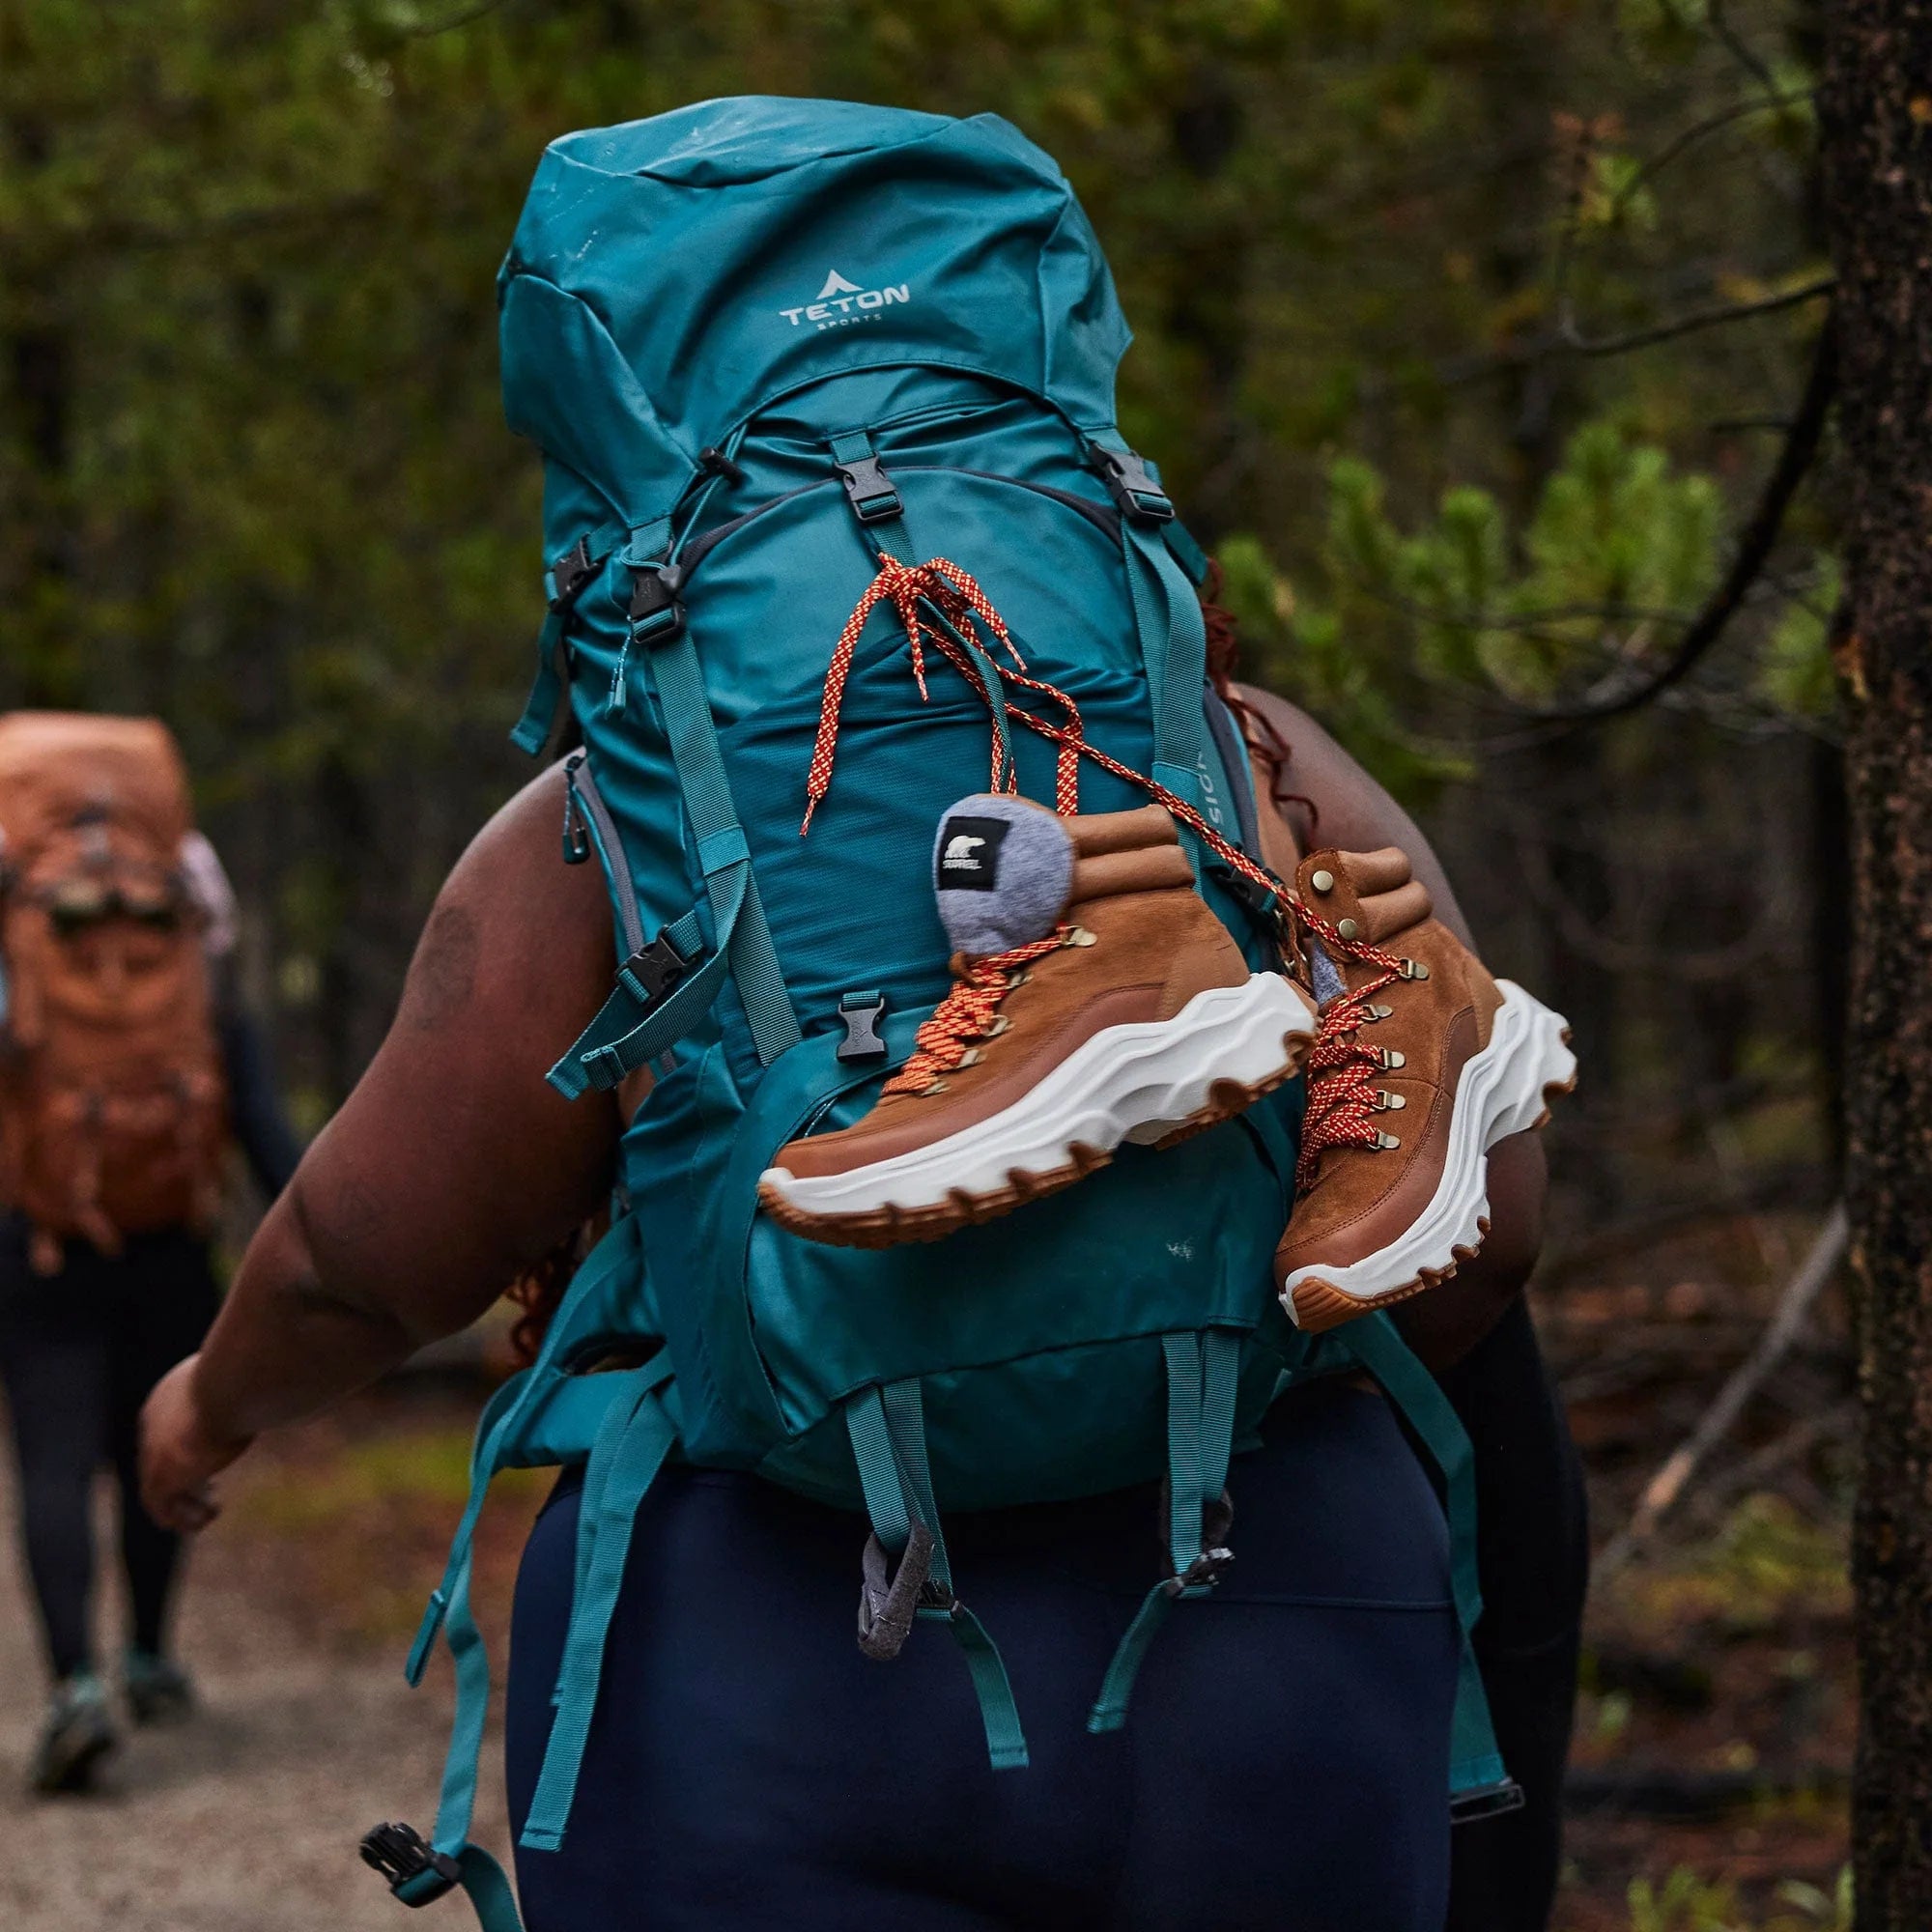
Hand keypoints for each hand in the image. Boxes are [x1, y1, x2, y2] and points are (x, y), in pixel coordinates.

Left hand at [140, 1355, 253, 1533]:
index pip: (166, 1428)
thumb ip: (252, 1386)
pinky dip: (183, 1516)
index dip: (188, 1447)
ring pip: (158, 1486)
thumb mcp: (246, 1378)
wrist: (229, 1387)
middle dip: (186, 1475)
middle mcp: (152, 1422)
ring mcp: (151, 1451)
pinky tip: (209, 1518)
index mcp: (168, 1395)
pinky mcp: (160, 1477)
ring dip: (186, 1500)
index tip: (210, 1458)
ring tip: (213, 1511)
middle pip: (159, 1458)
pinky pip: (162, 1508)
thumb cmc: (246, 1375)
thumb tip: (282, 1380)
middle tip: (211, 1489)